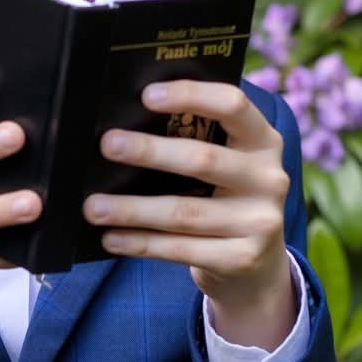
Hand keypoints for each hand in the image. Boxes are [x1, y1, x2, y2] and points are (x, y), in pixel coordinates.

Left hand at [82, 80, 294, 345]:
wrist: (258, 266)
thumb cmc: (226, 199)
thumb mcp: (228, 164)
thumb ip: (198, 141)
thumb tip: (126, 125)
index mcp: (264, 142)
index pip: (233, 105)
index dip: (191, 95)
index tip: (146, 95)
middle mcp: (269, 178)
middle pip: (202, 159)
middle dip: (150, 151)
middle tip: (107, 145)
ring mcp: (260, 222)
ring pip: (183, 213)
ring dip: (132, 209)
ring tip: (92, 207)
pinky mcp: (243, 259)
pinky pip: (181, 249)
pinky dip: (141, 243)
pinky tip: (111, 238)